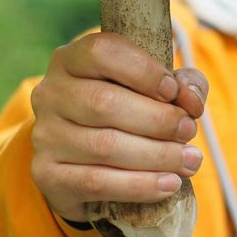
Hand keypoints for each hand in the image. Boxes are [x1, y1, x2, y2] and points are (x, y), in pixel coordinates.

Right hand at [29, 32, 207, 222]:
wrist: (87, 161)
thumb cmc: (129, 110)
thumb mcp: (157, 86)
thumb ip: (182, 83)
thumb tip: (191, 99)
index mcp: (72, 59)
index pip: (102, 52)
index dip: (144, 71)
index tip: (173, 91)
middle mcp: (50, 93)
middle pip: (105, 103)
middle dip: (158, 119)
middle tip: (189, 130)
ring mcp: (45, 135)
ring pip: (104, 146)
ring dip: (157, 155)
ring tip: (190, 160)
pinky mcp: (48, 175)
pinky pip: (96, 182)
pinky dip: (140, 185)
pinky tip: (169, 184)